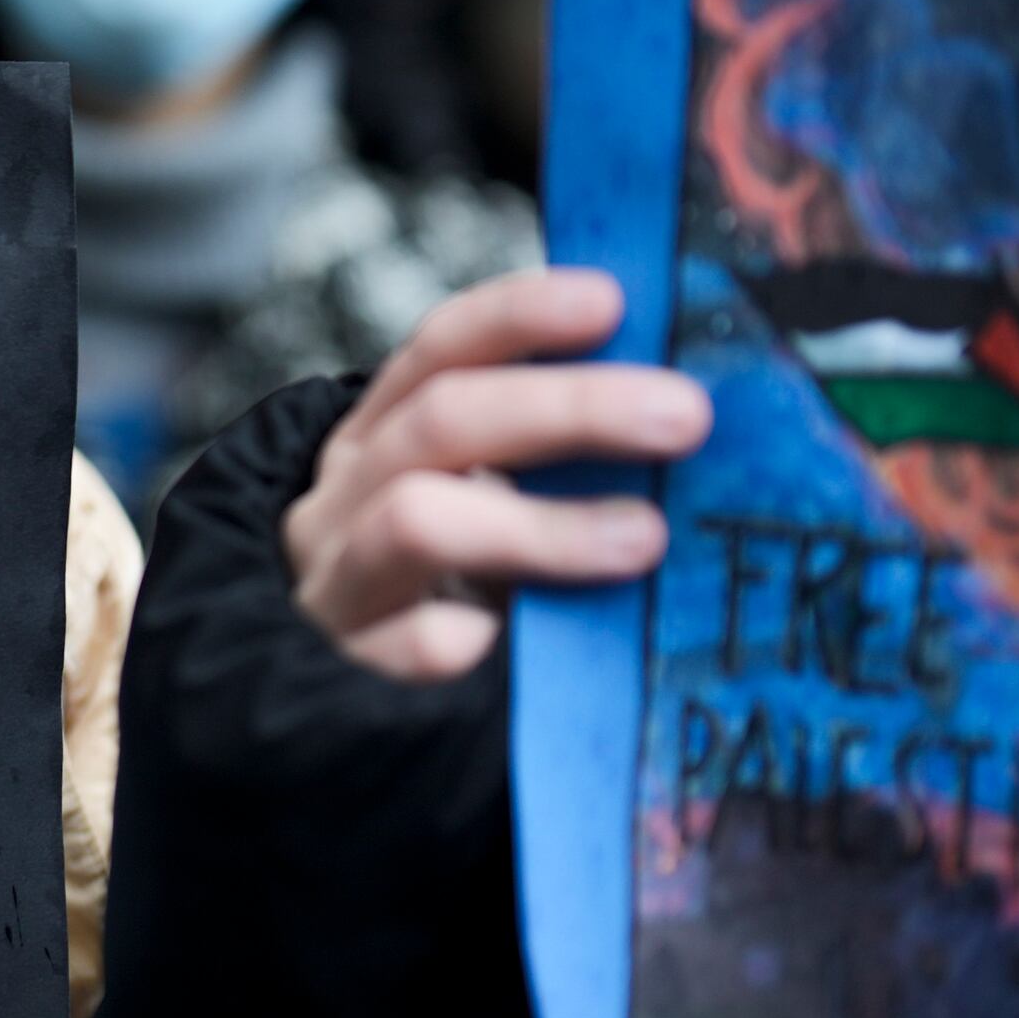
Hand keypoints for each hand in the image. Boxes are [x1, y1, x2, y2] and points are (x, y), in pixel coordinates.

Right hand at [282, 267, 708, 683]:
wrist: (330, 716)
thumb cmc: (447, 600)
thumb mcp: (485, 513)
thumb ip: (552, 469)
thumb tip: (687, 418)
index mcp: (381, 438)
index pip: (441, 351)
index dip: (521, 316)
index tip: (612, 301)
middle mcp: (345, 497)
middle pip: (442, 421)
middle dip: (569, 408)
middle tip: (683, 416)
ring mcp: (337, 583)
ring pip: (417, 521)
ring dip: (539, 524)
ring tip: (644, 538)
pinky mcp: (341, 674)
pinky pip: (401, 646)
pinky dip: (455, 638)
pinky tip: (504, 645)